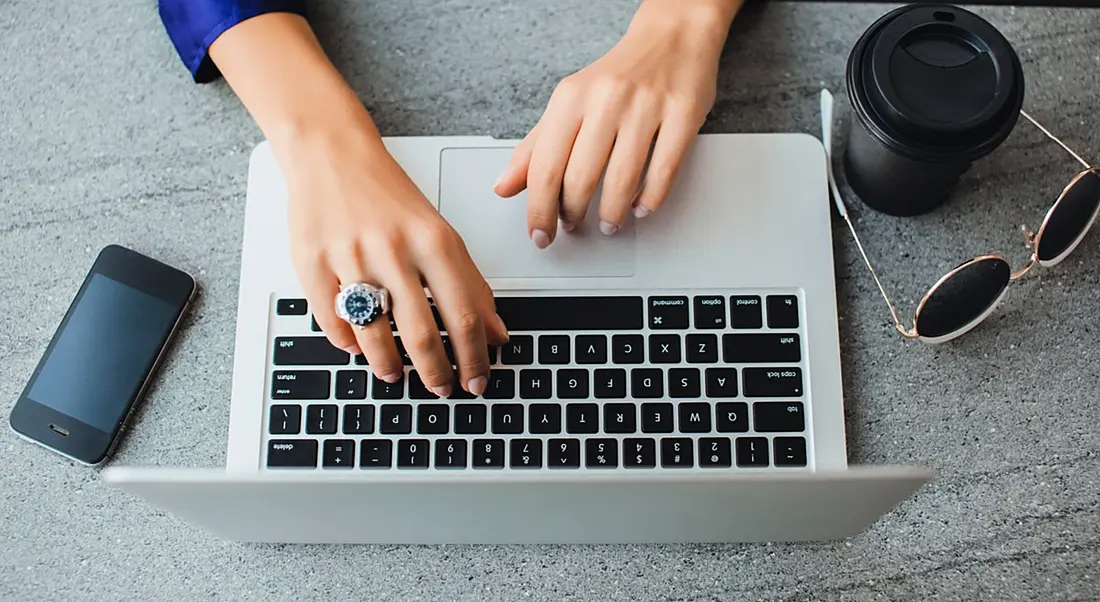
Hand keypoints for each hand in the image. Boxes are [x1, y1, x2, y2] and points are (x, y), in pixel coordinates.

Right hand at [282, 118, 508, 397]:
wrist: (331, 154)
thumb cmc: (388, 195)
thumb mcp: (439, 232)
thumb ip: (470, 283)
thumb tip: (497, 332)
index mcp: (432, 240)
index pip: (464, 314)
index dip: (475, 356)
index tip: (478, 380)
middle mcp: (393, 250)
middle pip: (422, 331)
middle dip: (436, 372)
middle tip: (442, 389)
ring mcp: (350, 258)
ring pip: (374, 333)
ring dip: (390, 365)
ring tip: (398, 375)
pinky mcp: (312, 263)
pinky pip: (331, 320)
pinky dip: (347, 343)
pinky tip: (359, 349)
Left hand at [494, 0, 737, 246]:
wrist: (671, 36)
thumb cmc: (616, 76)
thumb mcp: (568, 103)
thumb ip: (535, 147)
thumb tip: (504, 187)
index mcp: (571, 97)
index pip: (545, 167)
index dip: (539, 210)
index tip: (540, 234)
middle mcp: (606, 99)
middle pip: (580, 179)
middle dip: (574, 215)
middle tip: (574, 226)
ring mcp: (646, 107)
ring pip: (622, 181)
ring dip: (612, 215)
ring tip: (608, 224)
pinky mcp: (682, 114)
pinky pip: (664, 171)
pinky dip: (650, 200)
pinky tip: (640, 207)